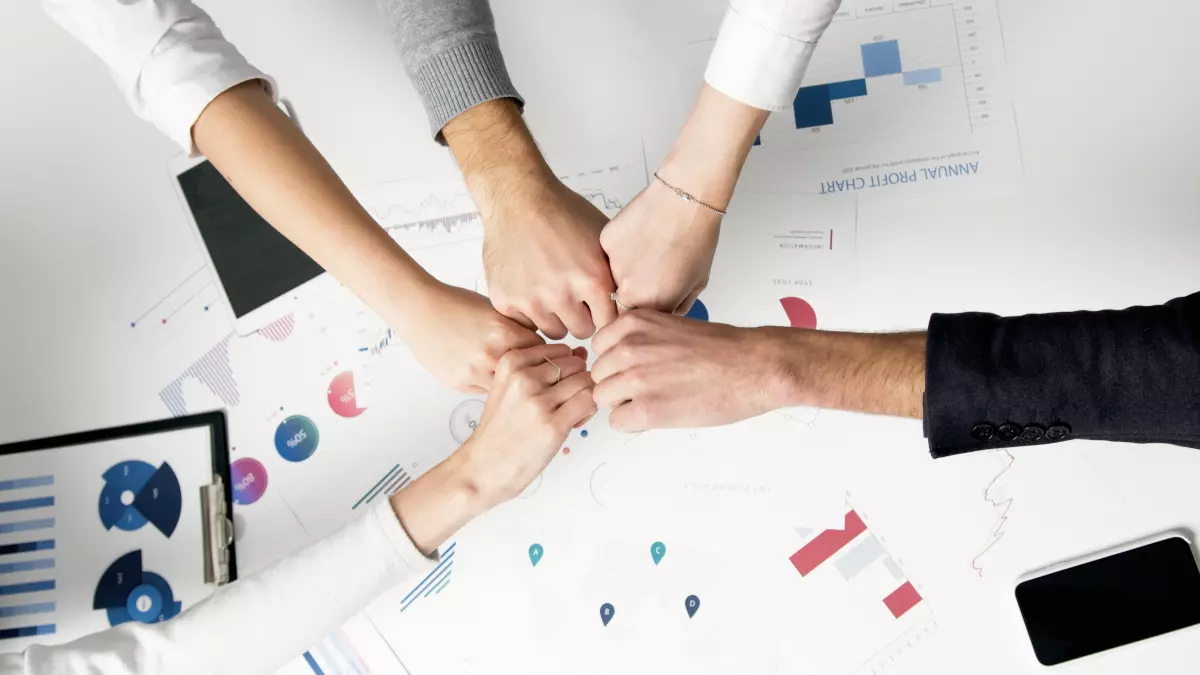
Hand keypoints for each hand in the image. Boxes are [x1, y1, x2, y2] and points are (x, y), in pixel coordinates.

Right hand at [391, 343, 595, 553]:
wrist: (483, 468)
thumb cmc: (499, 430)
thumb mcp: (510, 387)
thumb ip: (544, 368)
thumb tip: (581, 352)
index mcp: (510, 362)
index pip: (561, 349)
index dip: (567, 367)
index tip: (557, 386)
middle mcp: (523, 378)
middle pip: (576, 364)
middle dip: (578, 381)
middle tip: (567, 402)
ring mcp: (538, 401)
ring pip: (585, 381)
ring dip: (585, 396)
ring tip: (570, 413)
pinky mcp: (553, 425)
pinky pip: (589, 402)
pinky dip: (588, 410)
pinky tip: (574, 422)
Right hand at [400, 282, 544, 393]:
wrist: (419, 309)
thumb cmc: (455, 304)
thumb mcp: (495, 309)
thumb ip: (518, 328)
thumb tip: (539, 345)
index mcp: (504, 331)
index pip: (541, 351)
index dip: (542, 352)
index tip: (543, 354)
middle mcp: (490, 354)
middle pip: (527, 372)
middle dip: (529, 371)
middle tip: (529, 368)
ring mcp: (473, 372)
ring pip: (506, 387)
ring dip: (509, 382)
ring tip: (506, 372)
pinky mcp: (458, 383)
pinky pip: (485, 391)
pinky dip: (488, 383)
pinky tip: (483, 371)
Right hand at [482, 177, 616, 338]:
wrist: (518, 198)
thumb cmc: (561, 213)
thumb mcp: (602, 239)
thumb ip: (615, 274)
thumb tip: (631, 299)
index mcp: (592, 279)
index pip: (609, 323)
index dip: (604, 313)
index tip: (598, 305)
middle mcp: (562, 293)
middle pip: (582, 331)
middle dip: (581, 317)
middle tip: (574, 297)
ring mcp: (531, 299)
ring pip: (553, 331)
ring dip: (556, 316)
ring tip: (552, 290)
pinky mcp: (505, 300)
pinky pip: (526, 324)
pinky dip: (529, 312)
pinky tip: (531, 287)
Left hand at [591, 310, 785, 431]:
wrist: (753, 367)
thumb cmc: (723, 349)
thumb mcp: (670, 326)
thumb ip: (640, 338)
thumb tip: (620, 358)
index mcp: (633, 323)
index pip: (599, 348)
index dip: (616, 363)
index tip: (635, 369)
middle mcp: (628, 347)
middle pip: (598, 375)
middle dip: (618, 385)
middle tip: (648, 389)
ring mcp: (635, 378)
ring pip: (603, 399)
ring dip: (624, 404)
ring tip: (656, 401)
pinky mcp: (647, 409)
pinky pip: (617, 422)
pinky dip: (634, 423)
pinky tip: (659, 415)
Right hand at [601, 84, 767, 314]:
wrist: (685, 199)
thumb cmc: (696, 237)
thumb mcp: (696, 283)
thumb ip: (676, 307)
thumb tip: (664, 316)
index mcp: (652, 304)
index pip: (635, 323)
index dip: (643, 313)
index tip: (650, 301)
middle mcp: (628, 290)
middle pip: (621, 303)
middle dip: (633, 294)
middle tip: (650, 272)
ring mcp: (612, 266)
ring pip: (612, 278)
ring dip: (625, 271)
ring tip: (648, 251)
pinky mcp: (605, 243)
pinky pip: (608, 255)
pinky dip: (620, 250)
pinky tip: (639, 236)